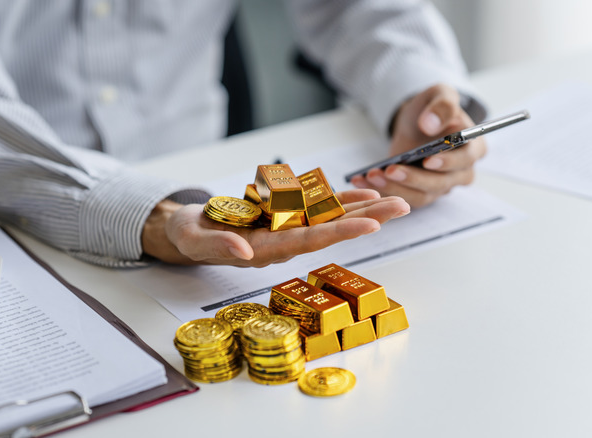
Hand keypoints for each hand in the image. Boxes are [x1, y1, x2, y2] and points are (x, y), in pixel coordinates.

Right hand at [142, 189, 409, 266]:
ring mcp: (286, 228)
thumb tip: (245, 253)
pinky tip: (365, 194)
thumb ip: (219, 246)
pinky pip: (317, 207)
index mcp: (264, 250)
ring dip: (363, 210)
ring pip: (330, 218)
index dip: (340, 232)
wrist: (188, 229)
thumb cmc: (189, 236)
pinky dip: (341, 200)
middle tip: (402, 208)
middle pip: (331, 230)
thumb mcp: (195, 240)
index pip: (308, 241)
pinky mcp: (284, 215)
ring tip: (395, 201)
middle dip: (367, 220)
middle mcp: (283, 241)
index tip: (370, 226)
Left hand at [350, 83, 486, 207]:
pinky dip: (382, 190)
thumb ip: (442, 104)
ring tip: (372, 175)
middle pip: (440, 183)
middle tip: (390, 169)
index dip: (448, 162)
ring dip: (394, 187)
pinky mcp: (419, 192)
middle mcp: (460, 172)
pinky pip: (403, 197)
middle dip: (413, 178)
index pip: (465, 159)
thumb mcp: (439, 95)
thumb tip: (430, 124)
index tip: (428, 160)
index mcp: (473, 147)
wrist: (416, 121)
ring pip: (420, 195)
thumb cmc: (432, 109)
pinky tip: (363, 180)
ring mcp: (440, 186)